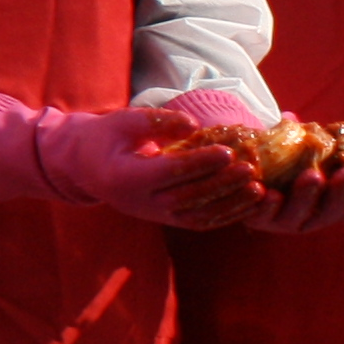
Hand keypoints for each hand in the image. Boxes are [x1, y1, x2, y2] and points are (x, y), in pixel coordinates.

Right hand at [47, 105, 267, 228]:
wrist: (86, 167)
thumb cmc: (106, 138)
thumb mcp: (123, 121)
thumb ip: (157, 121)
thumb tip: (194, 124)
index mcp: (125, 177)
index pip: (170, 172)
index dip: (200, 163)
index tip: (227, 150)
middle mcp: (140, 203)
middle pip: (188, 196)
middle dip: (222, 183)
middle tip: (250, 168)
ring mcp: (154, 215)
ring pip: (198, 216)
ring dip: (231, 204)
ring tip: (257, 188)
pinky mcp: (166, 220)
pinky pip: (200, 223)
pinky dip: (226, 216)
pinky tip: (247, 204)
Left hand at [232, 147, 343, 235]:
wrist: (246, 169)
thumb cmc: (290, 161)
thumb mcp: (318, 153)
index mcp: (329, 206)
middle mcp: (310, 218)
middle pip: (330, 212)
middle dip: (341, 192)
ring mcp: (283, 221)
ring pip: (298, 216)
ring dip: (306, 196)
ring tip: (313, 176)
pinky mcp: (256, 219)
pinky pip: (261, 216)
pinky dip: (266, 206)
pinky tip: (267, 191)